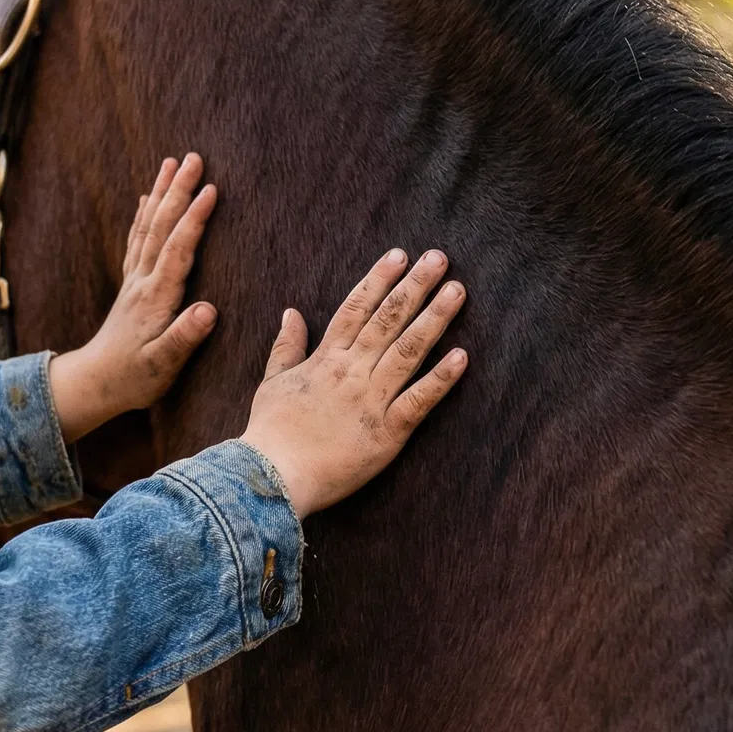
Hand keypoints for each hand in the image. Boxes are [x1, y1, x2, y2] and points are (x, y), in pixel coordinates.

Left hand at [48, 155, 216, 442]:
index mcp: (156, 298)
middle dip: (178, 190)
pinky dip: (144, 214)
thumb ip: (184, 337)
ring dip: (161, 193)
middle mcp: (143, 282)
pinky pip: (137, 240)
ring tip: (172, 163)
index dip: (194, 219)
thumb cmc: (132, 378)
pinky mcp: (131, 285)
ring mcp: (134, 280)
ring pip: (148, 227)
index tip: (211, 190)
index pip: (178, 250)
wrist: (93, 384)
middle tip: (194, 158)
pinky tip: (148, 197)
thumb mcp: (162, 366)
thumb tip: (208, 310)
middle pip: (161, 227)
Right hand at [241, 249, 467, 518]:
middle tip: (439, 258)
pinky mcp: (387, 432)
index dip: (379, 279)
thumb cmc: (270, 433)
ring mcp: (371, 399)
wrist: (271, 477)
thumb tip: (290, 312)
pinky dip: (441, 378)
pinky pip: (419, 400)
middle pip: (388, 319)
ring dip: (435, 318)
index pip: (356, 308)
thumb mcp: (272, 382)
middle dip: (415, 286)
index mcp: (326, 359)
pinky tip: (463, 355)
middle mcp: (351, 371)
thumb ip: (286, 346)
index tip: (399, 255)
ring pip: (408, 350)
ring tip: (457, 291)